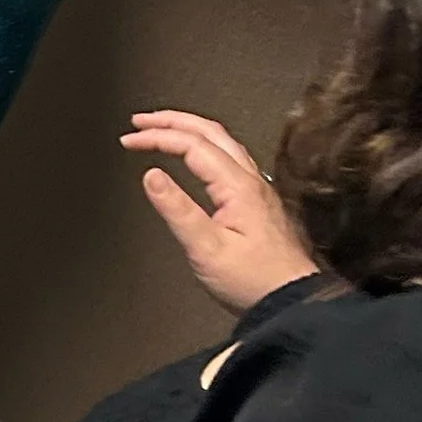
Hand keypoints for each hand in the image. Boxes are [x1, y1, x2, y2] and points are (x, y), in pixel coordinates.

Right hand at [121, 108, 314, 314]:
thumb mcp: (206, 248)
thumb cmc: (253, 281)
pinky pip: (229, 157)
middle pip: (210, 132)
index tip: (129, 140)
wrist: (292, 301)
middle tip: (141, 120)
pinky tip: (195, 157)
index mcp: (237, 186)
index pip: (192, 145)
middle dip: (172, 121)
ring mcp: (257, 189)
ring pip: (222, 141)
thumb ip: (177, 210)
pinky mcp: (257, 202)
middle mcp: (250, 180)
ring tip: (163, 128)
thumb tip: (151, 175)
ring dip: (189, 129)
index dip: (157, 137)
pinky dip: (203, 145)